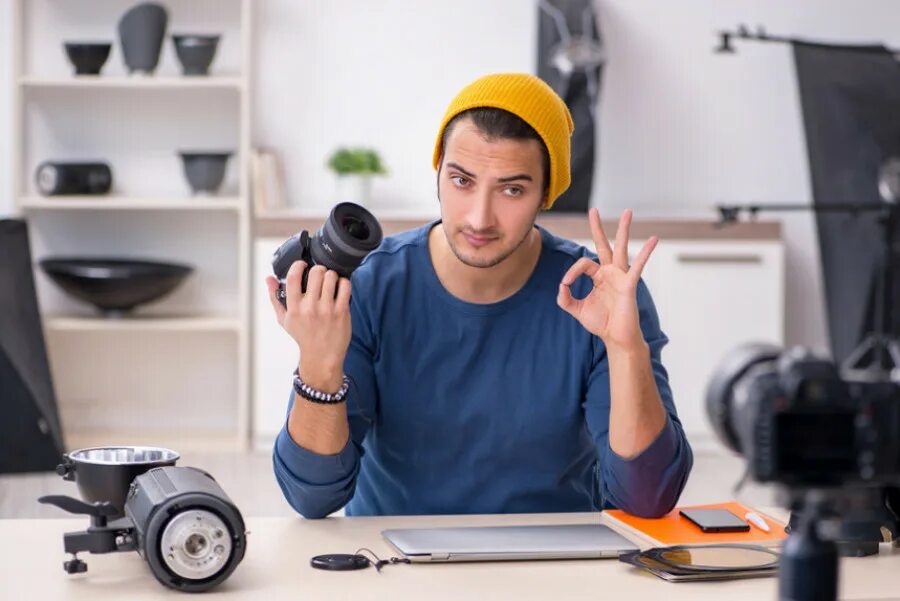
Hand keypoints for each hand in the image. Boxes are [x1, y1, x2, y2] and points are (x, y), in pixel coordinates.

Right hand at [265, 262, 351, 384]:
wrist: (321, 357)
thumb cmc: (303, 336)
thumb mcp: (284, 319)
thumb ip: (275, 298)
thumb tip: (269, 279)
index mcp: (294, 308)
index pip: (293, 278)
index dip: (298, 265)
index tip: (302, 264)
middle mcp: (310, 308)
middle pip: (316, 273)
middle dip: (319, 268)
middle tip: (319, 273)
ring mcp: (327, 310)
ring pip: (331, 277)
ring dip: (331, 275)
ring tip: (330, 280)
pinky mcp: (342, 312)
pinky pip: (345, 286)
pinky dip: (344, 282)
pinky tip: (340, 286)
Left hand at [557, 208, 657, 351]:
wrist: (615, 337)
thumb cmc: (600, 323)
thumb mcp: (576, 309)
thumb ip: (565, 298)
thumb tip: (561, 285)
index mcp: (598, 276)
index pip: (583, 264)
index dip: (572, 272)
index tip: (566, 284)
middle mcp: (610, 272)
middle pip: (604, 245)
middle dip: (598, 227)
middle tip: (593, 210)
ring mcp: (621, 276)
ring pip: (622, 248)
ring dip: (623, 230)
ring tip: (627, 212)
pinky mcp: (630, 284)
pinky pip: (638, 266)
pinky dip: (646, 252)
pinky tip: (654, 239)